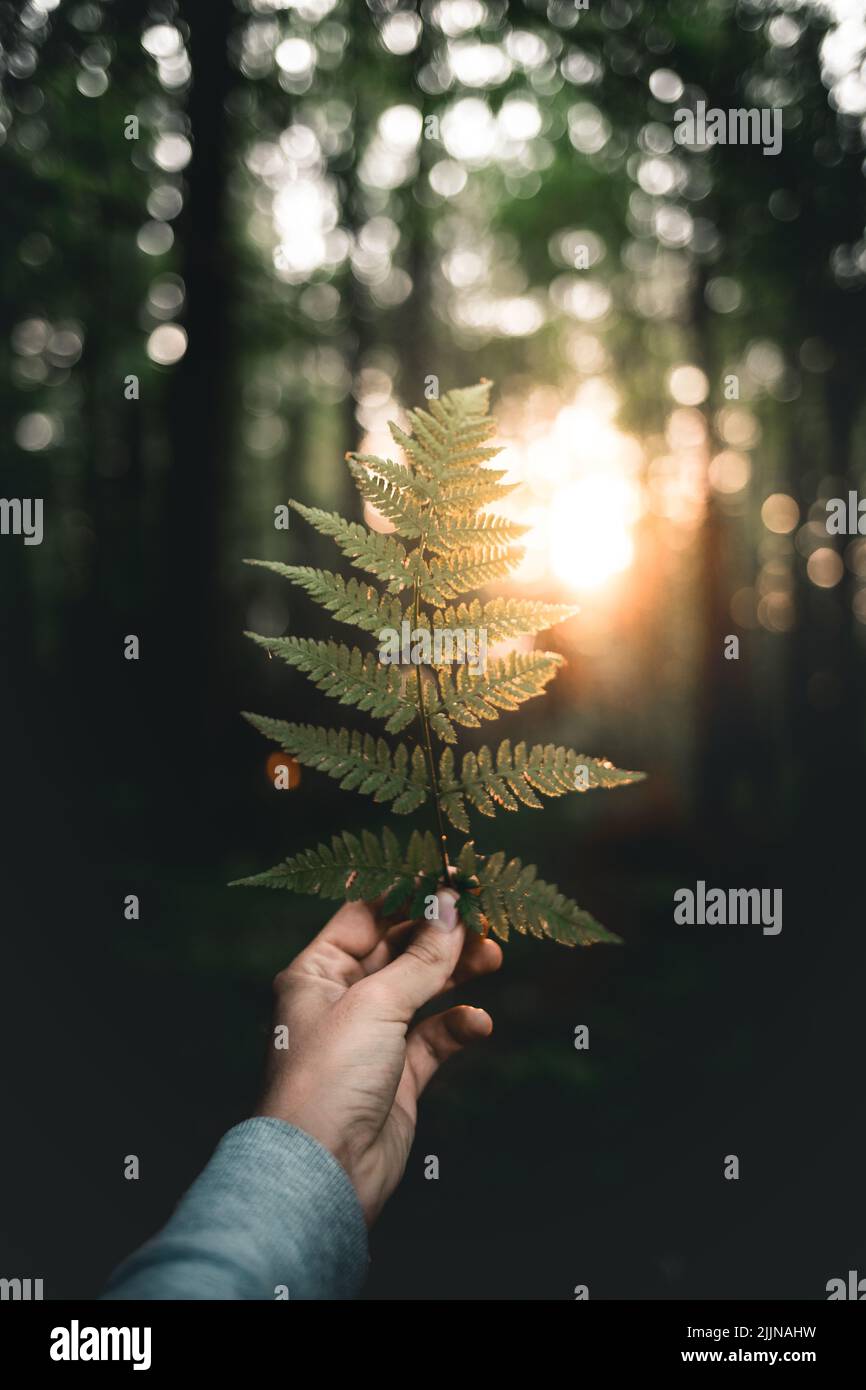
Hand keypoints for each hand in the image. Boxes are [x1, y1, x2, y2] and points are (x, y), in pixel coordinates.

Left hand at [256, 889, 502, 1224]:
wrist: (323, 1171)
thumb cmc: (329, 1077)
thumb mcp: (376, 1003)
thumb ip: (421, 956)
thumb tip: (451, 905)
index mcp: (317, 972)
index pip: (366, 918)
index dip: (408, 899)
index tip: (452, 881)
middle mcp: (341, 1001)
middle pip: (399, 952)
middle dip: (441, 935)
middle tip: (486, 919)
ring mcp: (371, 1039)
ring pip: (422, 991)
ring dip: (456, 973)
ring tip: (495, 956)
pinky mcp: (399, 1077)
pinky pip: (435, 1039)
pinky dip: (458, 1027)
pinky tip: (478, 1024)